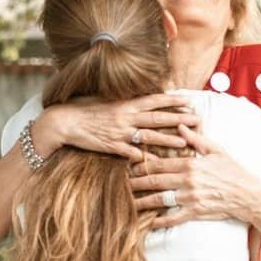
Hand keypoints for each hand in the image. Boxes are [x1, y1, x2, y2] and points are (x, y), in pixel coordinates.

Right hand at [35, 93, 200, 161]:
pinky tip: (153, 162)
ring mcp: (119, 132)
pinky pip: (129, 152)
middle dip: (178, 119)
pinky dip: (141, 156)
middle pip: (157, 118)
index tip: (188, 100)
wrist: (63, 121)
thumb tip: (140, 99)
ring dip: (167, 139)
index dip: (172, 100)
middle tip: (197, 120)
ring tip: (184, 142)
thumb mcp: (105, 100)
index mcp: (125, 103)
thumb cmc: (84, 109)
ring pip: (147, 136)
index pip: (153, 100)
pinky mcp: (111, 146)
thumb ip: (124, 102)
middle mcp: (125, 116)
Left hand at [131, 125, 260, 228]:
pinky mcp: (194, 213)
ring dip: (142, 202)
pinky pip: (172, 218)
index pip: (159, 163)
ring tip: (128, 202)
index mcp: (190, 164)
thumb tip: (180, 126)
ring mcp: (190, 198)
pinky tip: (148, 222)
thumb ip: (196, 139)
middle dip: (136, 182)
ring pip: (159, 200)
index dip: (142, 164)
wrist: (249, 195)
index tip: (129, 164)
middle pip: (154, 181)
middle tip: (121, 183)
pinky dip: (159, 221)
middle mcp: (187, 181)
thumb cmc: (233, 170)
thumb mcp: (216, 150)